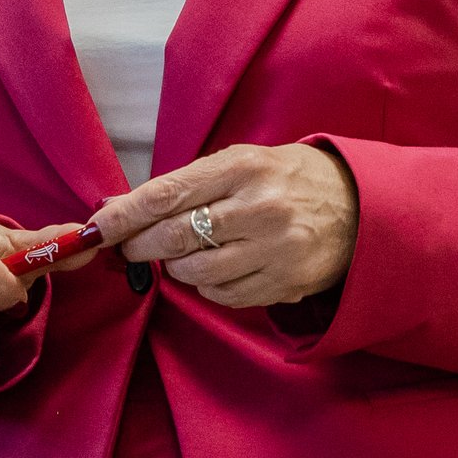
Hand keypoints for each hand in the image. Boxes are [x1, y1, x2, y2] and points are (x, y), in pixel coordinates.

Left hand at [92, 143, 358, 312]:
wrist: (361, 207)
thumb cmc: (290, 180)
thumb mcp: (243, 162)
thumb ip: (187, 184)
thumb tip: (122, 207)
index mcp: (243, 167)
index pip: (166, 194)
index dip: (123, 216)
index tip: (96, 229)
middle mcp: (260, 207)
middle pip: (174, 237)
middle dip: (141, 247)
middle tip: (130, 249)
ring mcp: (275, 249)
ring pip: (195, 272)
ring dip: (176, 269)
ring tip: (184, 255)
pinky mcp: (284, 283)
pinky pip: (223, 295)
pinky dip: (207, 287)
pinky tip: (216, 270)